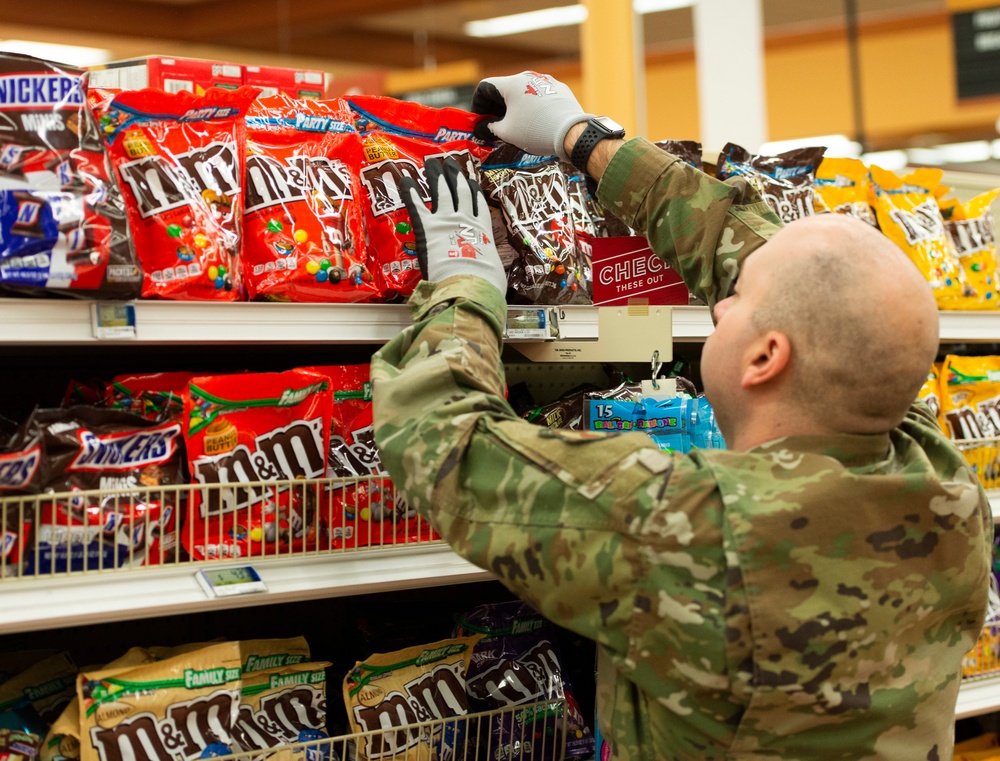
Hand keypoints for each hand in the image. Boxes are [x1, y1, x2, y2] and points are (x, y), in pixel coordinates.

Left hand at [399, 157, 506, 296]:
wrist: (469, 283)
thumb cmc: (485, 282)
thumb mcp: (493, 272)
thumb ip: (487, 267)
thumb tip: (489, 276)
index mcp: (481, 230)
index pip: (477, 205)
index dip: (473, 191)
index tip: (471, 180)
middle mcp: (464, 220)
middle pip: (459, 192)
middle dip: (454, 175)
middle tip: (449, 162)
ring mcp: (445, 221)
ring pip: (441, 192)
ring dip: (436, 176)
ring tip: (432, 162)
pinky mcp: (427, 228)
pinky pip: (416, 206)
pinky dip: (410, 193)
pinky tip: (406, 180)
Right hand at [471, 71, 591, 160]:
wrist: (571, 133)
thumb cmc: (535, 131)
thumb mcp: (506, 133)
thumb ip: (489, 128)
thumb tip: (481, 128)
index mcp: (511, 84)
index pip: (485, 88)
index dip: (478, 105)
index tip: (480, 121)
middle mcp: (527, 77)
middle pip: (504, 89)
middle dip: (496, 108)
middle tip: (495, 126)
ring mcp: (546, 81)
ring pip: (523, 92)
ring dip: (514, 107)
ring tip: (516, 126)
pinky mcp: (559, 90)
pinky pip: (539, 96)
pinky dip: (532, 107)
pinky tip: (535, 122)